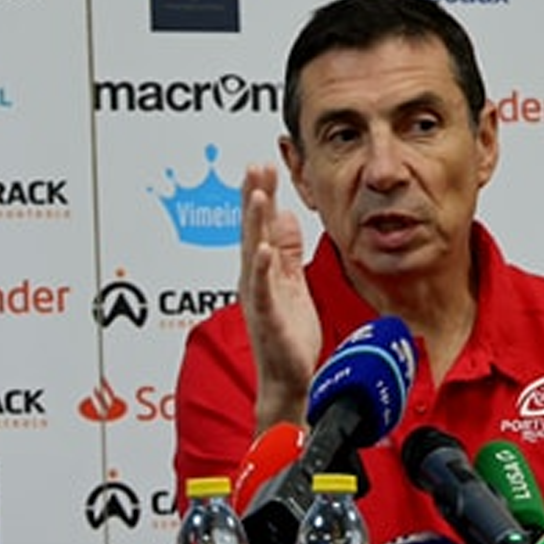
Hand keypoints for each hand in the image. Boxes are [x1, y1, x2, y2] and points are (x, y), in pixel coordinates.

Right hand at [238, 164, 321, 429]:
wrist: (289, 379)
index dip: (261, 194)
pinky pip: (262, 289)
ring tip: (258, 194)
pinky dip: (261, 268)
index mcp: (262, 270)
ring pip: (253, 253)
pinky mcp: (268, 317)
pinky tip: (263, 249)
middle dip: (254, 197)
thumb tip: (283, 216)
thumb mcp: (292, 283)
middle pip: (251, 230)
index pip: (259, 225)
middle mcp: (255, 280)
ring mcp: (258, 297)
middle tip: (255, 165)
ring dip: (254, 223)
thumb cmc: (289, 336)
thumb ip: (286, 251)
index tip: (264, 164)